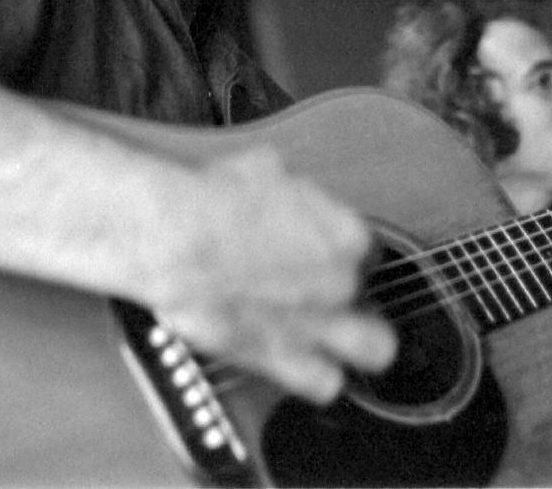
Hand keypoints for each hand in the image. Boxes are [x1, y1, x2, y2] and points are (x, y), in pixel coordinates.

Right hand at [146, 145, 396, 404]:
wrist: (176, 238)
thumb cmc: (212, 199)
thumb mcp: (266, 168)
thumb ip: (293, 195)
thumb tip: (285, 193)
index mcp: (345, 232)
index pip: (367, 247)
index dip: (341, 249)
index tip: (320, 250)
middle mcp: (343, 281)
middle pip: (375, 296)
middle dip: (362, 296)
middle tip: (334, 292)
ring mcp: (320, 323)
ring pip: (375, 348)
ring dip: (358, 342)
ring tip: (331, 333)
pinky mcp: (285, 358)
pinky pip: (325, 383)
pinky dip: (318, 376)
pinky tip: (300, 360)